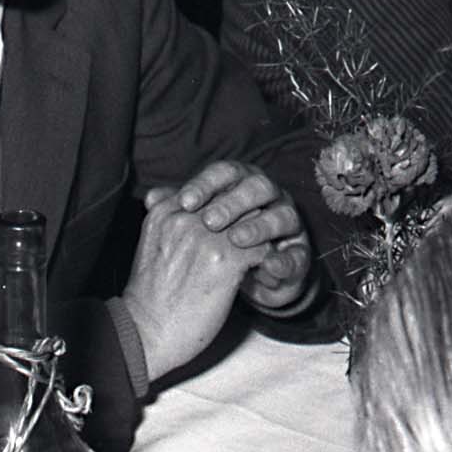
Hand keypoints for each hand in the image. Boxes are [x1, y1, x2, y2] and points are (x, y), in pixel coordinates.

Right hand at [121, 167, 283, 384]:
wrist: (146, 332)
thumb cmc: (149, 296)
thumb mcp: (150, 244)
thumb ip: (163, 217)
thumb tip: (164, 196)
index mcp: (165, 210)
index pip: (211, 192)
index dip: (228, 210)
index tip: (233, 232)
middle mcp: (184, 216)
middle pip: (233, 200)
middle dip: (248, 220)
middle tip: (255, 244)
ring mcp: (205, 236)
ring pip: (252, 221)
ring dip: (261, 240)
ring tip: (261, 260)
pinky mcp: (225, 260)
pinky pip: (262, 248)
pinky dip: (268, 264)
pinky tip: (263, 277)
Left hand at [170, 161, 307, 311]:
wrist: (246, 279)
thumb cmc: (215, 243)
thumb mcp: (196, 226)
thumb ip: (177, 209)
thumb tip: (152, 199)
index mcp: (241, 184)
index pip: (225, 173)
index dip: (205, 184)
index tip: (184, 202)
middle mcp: (268, 198)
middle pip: (257, 186)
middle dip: (233, 202)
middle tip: (209, 221)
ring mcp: (288, 225)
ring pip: (283, 214)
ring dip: (259, 226)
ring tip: (235, 240)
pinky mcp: (298, 255)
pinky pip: (297, 255)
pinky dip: (284, 260)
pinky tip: (268, 266)